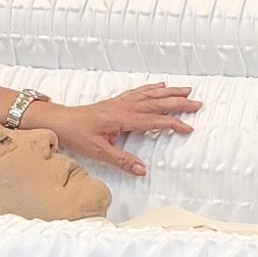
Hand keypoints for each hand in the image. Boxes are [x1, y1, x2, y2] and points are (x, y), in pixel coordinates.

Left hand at [32, 82, 198, 178]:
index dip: (172, 123)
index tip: (188, 127)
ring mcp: (120, 102)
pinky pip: (139, 92)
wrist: (60, 120)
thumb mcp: (98, 151)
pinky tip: (160, 86)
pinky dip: (152, 88)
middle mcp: (124, 107)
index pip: (153, 121)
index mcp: (122, 119)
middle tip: (197, 103)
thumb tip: (142, 170)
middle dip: (178, 103)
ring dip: (169, 93)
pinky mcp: (116, 102)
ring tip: (186, 90)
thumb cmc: (76, 134)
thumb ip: (122, 160)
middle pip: (156, 103)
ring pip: (150, 95)